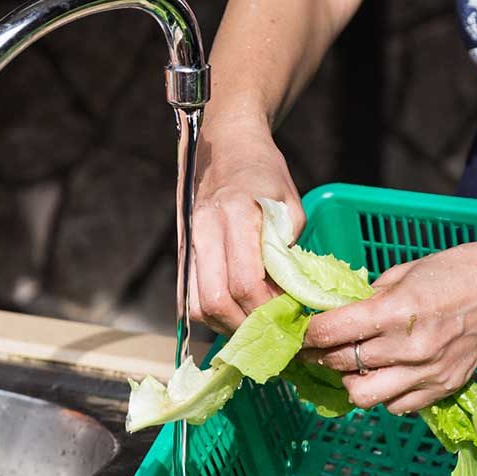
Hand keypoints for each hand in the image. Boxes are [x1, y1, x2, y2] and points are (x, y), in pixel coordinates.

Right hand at [189, 116, 303, 332]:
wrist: (228, 146)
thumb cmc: (265, 174)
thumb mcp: (290, 205)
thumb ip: (289, 250)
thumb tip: (291, 297)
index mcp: (234, 215)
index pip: (245, 282)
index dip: (268, 308)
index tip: (289, 313)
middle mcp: (204, 231)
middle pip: (216, 302)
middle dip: (247, 325)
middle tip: (273, 328)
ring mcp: (189, 243)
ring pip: (199, 306)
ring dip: (228, 326)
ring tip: (255, 325)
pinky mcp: (185, 253)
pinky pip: (191, 298)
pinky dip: (214, 315)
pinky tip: (237, 313)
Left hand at [303, 236, 476, 413]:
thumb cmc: (459, 269)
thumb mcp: (407, 271)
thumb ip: (370, 296)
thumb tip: (337, 311)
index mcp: (398, 311)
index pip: (333, 332)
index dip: (308, 333)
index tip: (298, 331)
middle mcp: (411, 348)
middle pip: (341, 363)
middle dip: (320, 355)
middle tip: (314, 348)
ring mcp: (428, 373)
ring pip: (363, 396)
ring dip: (349, 380)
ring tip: (349, 365)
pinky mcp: (443, 388)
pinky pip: (396, 406)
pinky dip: (383, 393)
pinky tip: (385, 374)